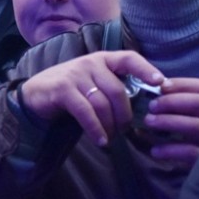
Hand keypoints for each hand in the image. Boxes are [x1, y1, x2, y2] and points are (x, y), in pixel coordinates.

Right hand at [18, 51, 164, 146]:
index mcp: (103, 59)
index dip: (146, 69)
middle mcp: (90, 63)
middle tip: (124, 130)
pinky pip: (86, 112)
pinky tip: (101, 140)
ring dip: (110, 125)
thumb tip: (144, 107)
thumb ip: (115, 88)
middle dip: (125, 115)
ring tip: (110, 138)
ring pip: (103, 103)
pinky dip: (96, 129)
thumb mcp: (94, 83)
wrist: (36, 94)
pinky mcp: (63, 89)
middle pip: (118, 90)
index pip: (129, 58)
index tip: (162, 84)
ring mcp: (75, 74)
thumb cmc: (72, 91)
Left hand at [140, 77, 198, 167]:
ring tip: (148, 122)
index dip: (182, 84)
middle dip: (172, 101)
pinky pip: (189, 152)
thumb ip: (180, 111)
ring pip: (194, 125)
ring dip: (167, 121)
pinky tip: (155, 151)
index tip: (161, 86)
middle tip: (151, 106)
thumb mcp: (194, 125)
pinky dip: (169, 149)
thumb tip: (151, 98)